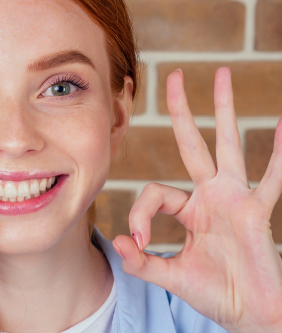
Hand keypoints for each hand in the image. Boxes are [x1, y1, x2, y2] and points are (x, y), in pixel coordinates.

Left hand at [112, 67, 281, 332]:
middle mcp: (210, 195)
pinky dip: (276, 154)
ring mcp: (235, 198)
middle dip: (182, 111)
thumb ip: (142, 262)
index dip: (139, 214)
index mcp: (188, 208)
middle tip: (174, 75)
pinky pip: (270, 178)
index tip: (136, 242)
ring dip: (224, 110)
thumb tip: (116, 242)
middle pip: (192, 143)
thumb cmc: (215, 293)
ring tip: (223, 73)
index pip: (153, 191)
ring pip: (227, 145)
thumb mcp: (171, 276)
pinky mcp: (256, 212)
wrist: (250, 315)